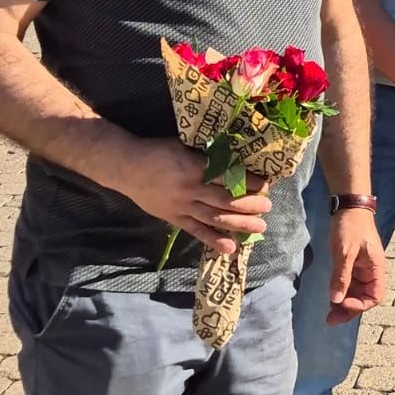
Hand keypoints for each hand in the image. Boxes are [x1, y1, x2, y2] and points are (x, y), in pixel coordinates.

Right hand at [120, 138, 270, 256]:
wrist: (126, 167)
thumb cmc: (158, 152)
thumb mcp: (185, 147)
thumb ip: (208, 156)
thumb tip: (235, 160)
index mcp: (196, 168)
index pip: (229, 178)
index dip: (250, 183)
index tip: (266, 185)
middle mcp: (191, 190)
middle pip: (226, 201)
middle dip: (250, 205)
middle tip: (268, 207)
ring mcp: (182, 207)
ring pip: (215, 218)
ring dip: (239, 224)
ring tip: (260, 228)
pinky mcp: (174, 218)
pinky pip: (196, 231)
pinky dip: (213, 240)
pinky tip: (230, 248)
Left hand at [327, 208, 386, 323]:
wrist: (348, 206)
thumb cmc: (350, 226)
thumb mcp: (345, 252)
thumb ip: (341, 277)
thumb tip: (336, 301)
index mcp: (376, 268)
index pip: (375, 296)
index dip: (360, 305)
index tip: (342, 303)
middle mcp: (370, 272)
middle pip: (364, 298)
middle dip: (349, 310)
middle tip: (330, 320)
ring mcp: (360, 269)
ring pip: (354, 293)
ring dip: (343, 304)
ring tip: (328, 314)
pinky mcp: (351, 265)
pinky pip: (347, 285)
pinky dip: (339, 293)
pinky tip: (329, 299)